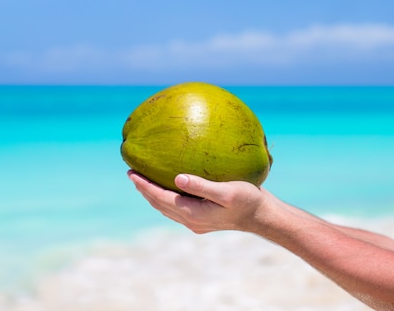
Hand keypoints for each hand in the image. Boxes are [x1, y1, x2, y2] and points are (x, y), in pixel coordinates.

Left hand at [127, 170, 269, 233]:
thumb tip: (177, 178)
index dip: (144, 186)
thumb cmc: (247, 200)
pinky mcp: (202, 218)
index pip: (161, 198)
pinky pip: (176, 207)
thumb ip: (201, 186)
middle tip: (131, 172)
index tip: (131, 173)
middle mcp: (191, 220)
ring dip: (153, 194)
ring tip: (143, 180)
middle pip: (159, 204)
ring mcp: (196, 221)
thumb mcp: (226, 191)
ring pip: (166, 207)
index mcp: (193, 213)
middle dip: (144, 189)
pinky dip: (166, 197)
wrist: (262, 216)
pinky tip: (169, 186)